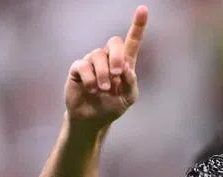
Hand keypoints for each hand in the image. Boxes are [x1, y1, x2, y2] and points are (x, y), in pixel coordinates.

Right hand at [65, 5, 147, 126]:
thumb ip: (131, 83)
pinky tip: (92, 90)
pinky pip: (84, 66)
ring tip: (103, 89)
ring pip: (98, 55)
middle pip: (114, 41)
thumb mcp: (127, 98)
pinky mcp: (78, 68)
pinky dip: (90, 79)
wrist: (91, 120)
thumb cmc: (111, 107)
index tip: (143, 10)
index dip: (138, 26)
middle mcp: (108, 59)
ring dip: (103, 74)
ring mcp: (92, 62)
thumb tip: (127, 67)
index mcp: (124, 64)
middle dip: (117, 56)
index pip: (132, 41)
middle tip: (118, 73)